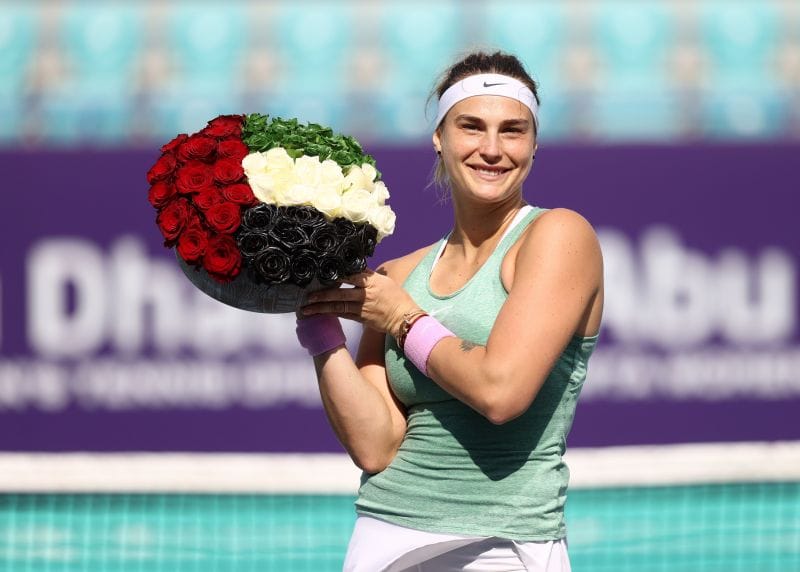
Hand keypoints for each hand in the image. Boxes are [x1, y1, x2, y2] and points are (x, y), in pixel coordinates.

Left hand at [301, 268, 420, 337]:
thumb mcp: (384, 281)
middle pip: (341, 292)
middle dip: (323, 294)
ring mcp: (363, 307)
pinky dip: (331, 314)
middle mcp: (366, 294)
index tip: (321, 273)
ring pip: (339, 306)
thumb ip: (369, 276)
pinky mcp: (361, 318)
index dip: (336, 275)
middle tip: (308, 295)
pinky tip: (320, 313)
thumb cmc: (396, 297)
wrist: (404, 317)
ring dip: (322, 307)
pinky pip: (343, 315)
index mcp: (372, 281)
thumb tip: (354, 269)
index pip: (350, 275)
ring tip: (307, 308)